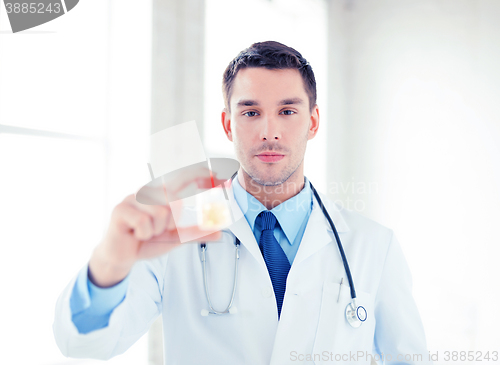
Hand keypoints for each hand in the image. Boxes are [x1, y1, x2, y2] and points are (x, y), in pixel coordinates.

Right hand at [89, 168, 224, 286]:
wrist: (121, 257)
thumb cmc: (146, 242)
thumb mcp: (175, 237)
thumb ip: (194, 233)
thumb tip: (219, 232)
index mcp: (160, 195)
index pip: (180, 180)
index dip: (198, 175)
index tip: (217, 175)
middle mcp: (147, 191)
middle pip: (174, 202)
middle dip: (170, 223)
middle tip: (156, 230)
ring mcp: (132, 198)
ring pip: (160, 213)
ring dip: (155, 231)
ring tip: (144, 233)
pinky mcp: (120, 209)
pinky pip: (144, 222)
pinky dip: (143, 234)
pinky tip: (134, 235)